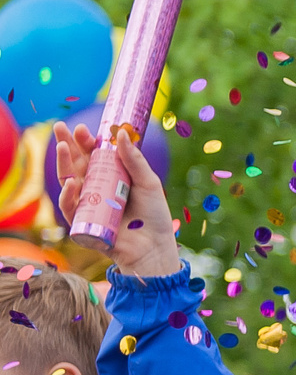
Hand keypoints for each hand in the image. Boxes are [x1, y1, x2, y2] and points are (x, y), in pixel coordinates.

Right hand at [53, 124, 184, 277]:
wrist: (155, 246)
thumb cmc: (153, 215)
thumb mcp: (148, 183)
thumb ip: (134, 160)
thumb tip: (122, 133)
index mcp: (111, 178)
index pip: (94, 156)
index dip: (86, 142)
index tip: (82, 128)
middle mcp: (96, 189)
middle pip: (77, 165)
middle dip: (67, 145)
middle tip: (62, 128)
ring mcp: (88, 205)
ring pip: (68, 181)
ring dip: (63, 164)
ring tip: (63, 147)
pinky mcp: (82, 223)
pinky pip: (70, 208)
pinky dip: (68, 195)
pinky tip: (71, 183)